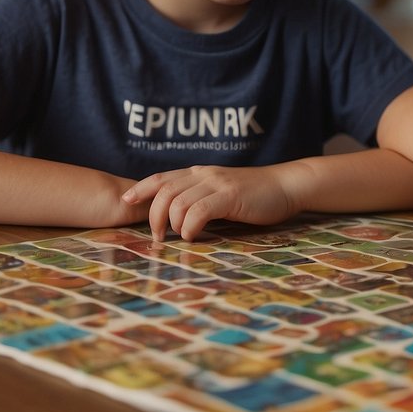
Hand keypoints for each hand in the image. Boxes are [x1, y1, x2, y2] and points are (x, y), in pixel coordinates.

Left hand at [121, 165, 297, 241]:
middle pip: (164, 190)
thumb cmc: (256, 195)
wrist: (286, 186)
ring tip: (174, 238)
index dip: (141, 188)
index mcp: (200, 173)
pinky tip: (193, 236)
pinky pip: (199, 210)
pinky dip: (190, 226)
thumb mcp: (223, 193)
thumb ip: (203, 199)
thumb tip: (179, 219)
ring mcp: (217, 184)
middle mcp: (204, 175)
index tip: (126, 201)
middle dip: (152, 214)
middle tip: (156, 235)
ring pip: (178, 201)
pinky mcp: (230, 196)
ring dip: (170, 223)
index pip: (162, 177)